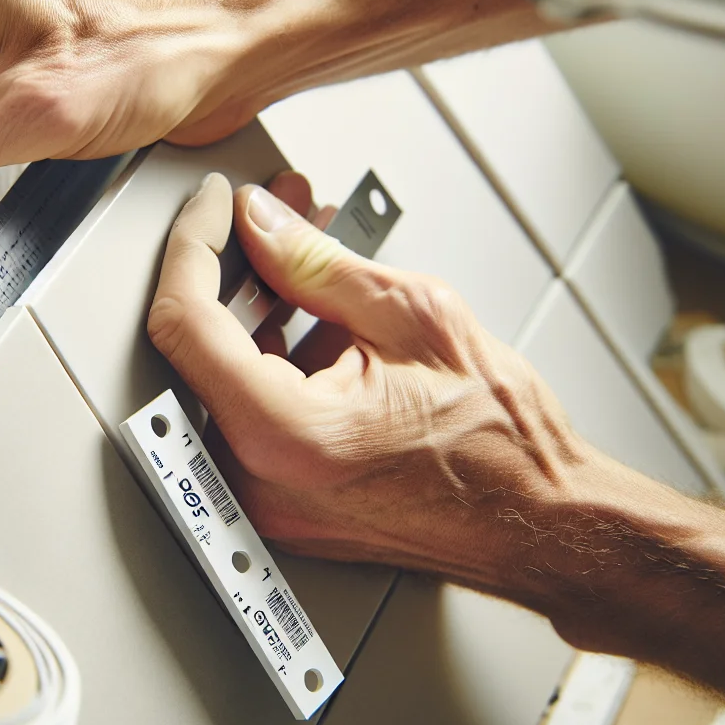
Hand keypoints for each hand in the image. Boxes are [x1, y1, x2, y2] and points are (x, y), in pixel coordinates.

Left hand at [145, 173, 634, 624]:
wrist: (539, 519)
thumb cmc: (502, 445)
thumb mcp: (413, 317)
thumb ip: (317, 264)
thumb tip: (261, 223)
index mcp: (282, 435)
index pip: (186, 322)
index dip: (195, 245)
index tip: (216, 205)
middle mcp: (257, 478)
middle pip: (202, 345)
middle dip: (243, 263)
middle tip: (280, 210)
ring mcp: (266, 496)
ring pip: (228, 373)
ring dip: (265, 303)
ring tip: (315, 253)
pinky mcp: (282, 498)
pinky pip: (253, 408)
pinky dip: (279, 352)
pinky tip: (322, 313)